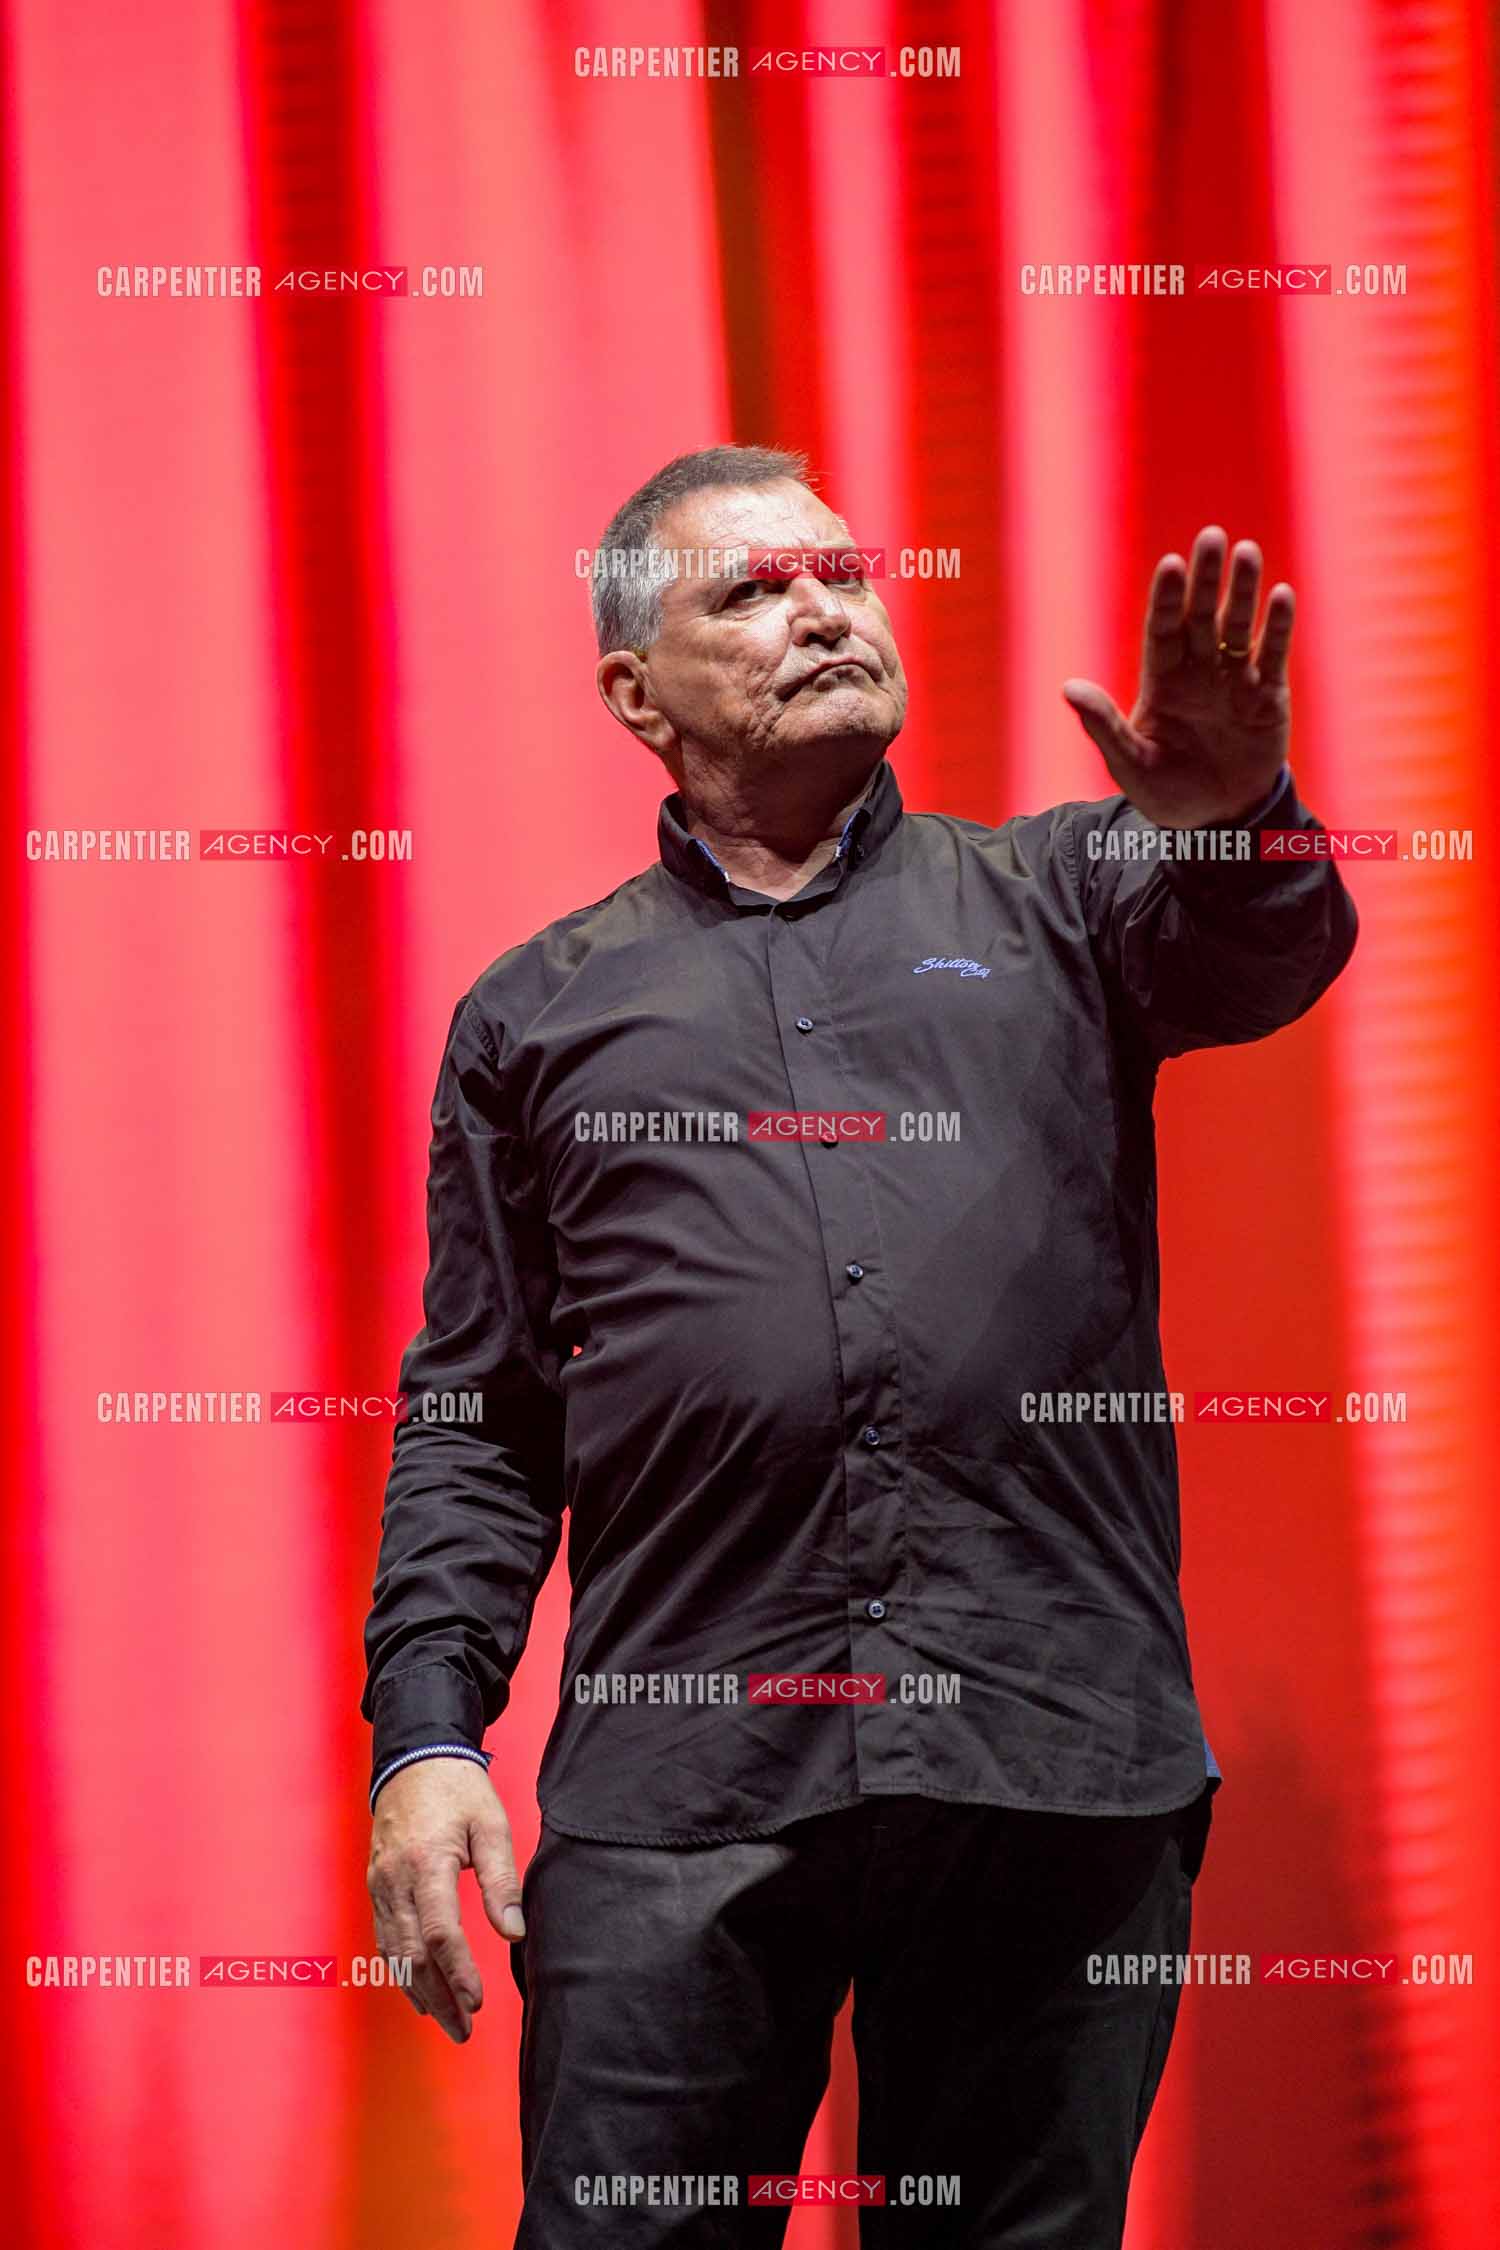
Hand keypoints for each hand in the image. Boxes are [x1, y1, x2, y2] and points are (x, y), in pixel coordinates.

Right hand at [366, 1758, 525, 2043]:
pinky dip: (400, 1971)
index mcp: (426, 1863)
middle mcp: (395, 1880)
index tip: (477, 2002)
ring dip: (419, 1992)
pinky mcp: (375, 1887)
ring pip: (394, 1953)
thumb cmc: (457, 1789)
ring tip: (448, 2021)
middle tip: (465, 2029)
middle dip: (439, 1997)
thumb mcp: (490, 1824)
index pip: (440, 1932)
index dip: (458, 1972)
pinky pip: (385, 1938)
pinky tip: (419, 1993)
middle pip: (412, 1954)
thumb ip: (501, 1879)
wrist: (413, 1759)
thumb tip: (514, 1932)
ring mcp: (380, 1885)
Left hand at [1061, 525, 1291, 827]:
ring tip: (1247, 552)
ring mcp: (1236, 680)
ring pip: (1238, 626)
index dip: (1165, 598)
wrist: (1218, 821)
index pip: (1162, 630)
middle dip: (1205, 578)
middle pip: (1201, 615)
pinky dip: (1278, 627)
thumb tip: (1068, 688)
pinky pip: (1274, 654)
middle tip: (1211, 536)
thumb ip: (1104, 726)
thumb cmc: (1167, 793)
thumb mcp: (1131, 765)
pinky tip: (1281, 596)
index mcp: (1162, 681)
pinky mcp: (1269, 695)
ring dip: (1243, 590)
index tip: (1170, 565)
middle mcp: (1199, 671)